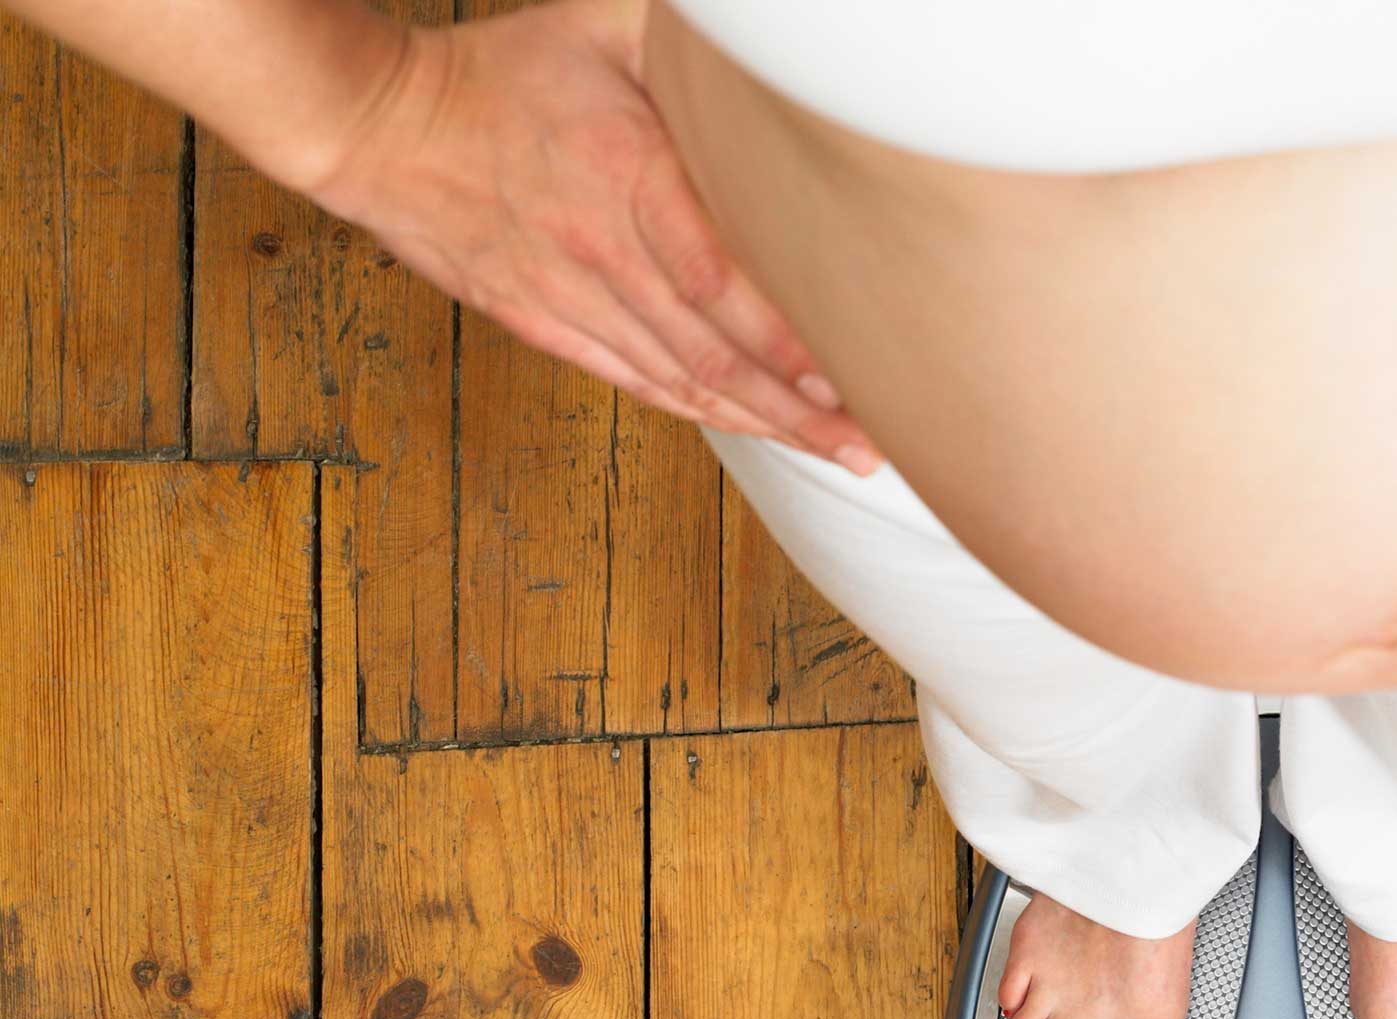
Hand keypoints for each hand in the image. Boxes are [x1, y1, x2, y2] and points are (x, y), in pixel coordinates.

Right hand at [303, 0, 881, 472]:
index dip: (784, 339)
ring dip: (764, 425)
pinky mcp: (546, 325)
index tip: (849, 375)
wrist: (383, 128)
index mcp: (624, 174)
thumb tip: (775, 55)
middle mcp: (600, 250)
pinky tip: (756, 431)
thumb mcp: (602, 28)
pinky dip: (702, 413)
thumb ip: (692, 53)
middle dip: (799, 408)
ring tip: (834, 453)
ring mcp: (570, 298)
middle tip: (868, 443)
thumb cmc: (505, 73)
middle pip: (713, 351)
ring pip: (683, 381)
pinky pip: (638, 383)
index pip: (717, 278)